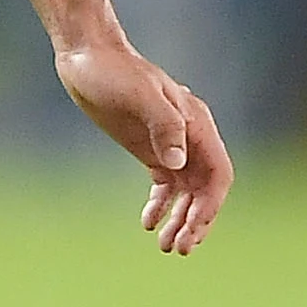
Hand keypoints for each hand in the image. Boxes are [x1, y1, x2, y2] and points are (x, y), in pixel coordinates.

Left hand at [57, 42, 231, 254]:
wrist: (87, 57)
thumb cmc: (113, 72)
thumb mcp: (139, 95)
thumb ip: (164, 126)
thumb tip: (179, 164)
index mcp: (196, 124)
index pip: (218, 174)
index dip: (210, 205)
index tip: (193, 229)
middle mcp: (189, 137)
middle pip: (205, 189)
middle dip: (196, 221)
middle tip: (177, 249)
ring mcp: (170, 144)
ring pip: (187, 191)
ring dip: (180, 219)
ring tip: (166, 246)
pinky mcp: (149, 149)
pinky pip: (165, 185)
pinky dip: (160, 206)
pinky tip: (148, 224)